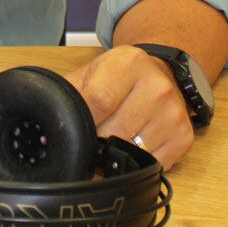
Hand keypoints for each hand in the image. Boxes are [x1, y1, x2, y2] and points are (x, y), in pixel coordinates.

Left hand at [65, 46, 194, 169]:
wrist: (160, 72)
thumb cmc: (119, 76)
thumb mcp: (91, 73)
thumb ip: (68, 95)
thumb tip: (43, 127)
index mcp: (129, 63)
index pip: (99, 101)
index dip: (82, 121)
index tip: (74, 129)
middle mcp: (157, 86)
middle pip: (114, 132)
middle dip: (96, 141)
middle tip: (93, 136)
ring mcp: (173, 113)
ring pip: (132, 152)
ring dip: (117, 154)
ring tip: (113, 137)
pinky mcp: (184, 137)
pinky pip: (152, 163)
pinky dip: (137, 161)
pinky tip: (134, 143)